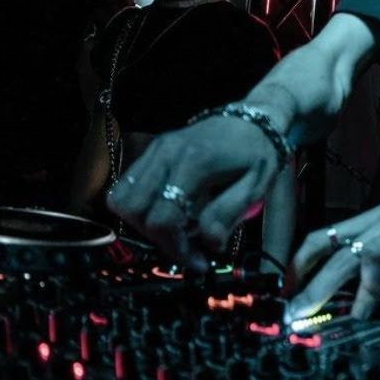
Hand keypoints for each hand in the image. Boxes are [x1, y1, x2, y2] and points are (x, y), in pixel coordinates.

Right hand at [108, 117, 284, 267]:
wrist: (255, 118)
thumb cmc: (258, 153)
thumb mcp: (256, 186)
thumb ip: (227, 215)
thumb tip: (207, 244)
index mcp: (194, 162)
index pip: (163, 217)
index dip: (176, 247)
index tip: (198, 261)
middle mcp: (166, 153)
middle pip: (132, 209)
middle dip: (155, 235)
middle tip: (185, 241)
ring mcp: (156, 149)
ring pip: (121, 197)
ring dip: (143, 220)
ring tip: (176, 224)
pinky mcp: (153, 150)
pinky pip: (127, 185)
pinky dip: (141, 205)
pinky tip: (170, 207)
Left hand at [286, 159, 379, 324]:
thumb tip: (365, 278)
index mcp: (374, 218)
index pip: (324, 236)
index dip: (300, 263)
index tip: (287, 289)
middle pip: (338, 254)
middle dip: (314, 286)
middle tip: (297, 314)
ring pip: (370, 258)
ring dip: (359, 293)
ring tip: (353, 319)